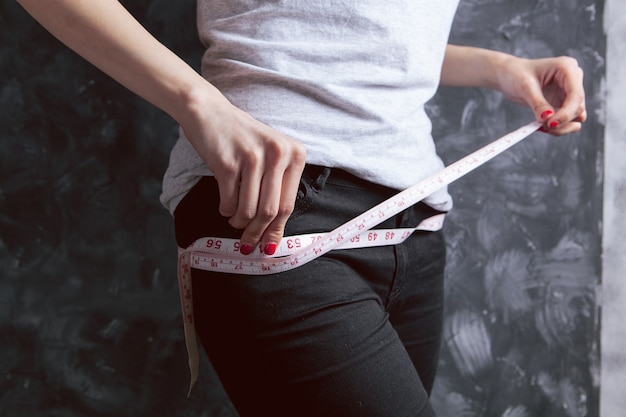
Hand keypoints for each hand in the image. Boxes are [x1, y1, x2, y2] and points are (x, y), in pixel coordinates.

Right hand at [180, 88, 305, 255]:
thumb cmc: (241, 139)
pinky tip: (224, 205)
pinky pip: (229, 201)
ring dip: (239, 223)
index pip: (288, 204)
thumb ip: (277, 190)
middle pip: (269, 211)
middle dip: (257, 233)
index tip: (268, 246)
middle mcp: (278, 154)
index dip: (277, 230)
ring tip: (234, 219)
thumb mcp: (270, 156)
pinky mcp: (227, 162)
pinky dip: (225, 209)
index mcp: (295, 154)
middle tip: (247, 243)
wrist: (209, 112)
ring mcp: (253, 157)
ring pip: (248, 210)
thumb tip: (273, 236)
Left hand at [495, 55, 585, 134]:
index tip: (551, 124)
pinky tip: (544, 126)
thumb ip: (538, 103)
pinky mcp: (563, 103)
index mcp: (567, 68)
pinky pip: (567, 119)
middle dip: (562, 121)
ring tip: (543, 127)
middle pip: (578, 107)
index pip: (576, 95)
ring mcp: (569, 92)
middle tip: (543, 126)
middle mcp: (573, 80)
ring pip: (576, 116)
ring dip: (562, 126)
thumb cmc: (516, 73)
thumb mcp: (525, 87)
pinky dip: (558, 126)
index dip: (566, 113)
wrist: (509, 75)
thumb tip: (548, 119)